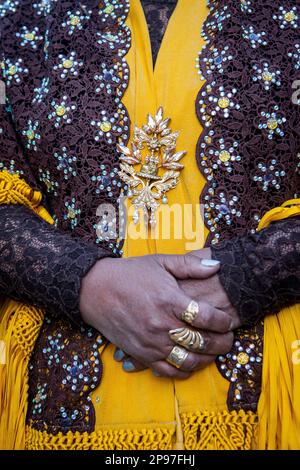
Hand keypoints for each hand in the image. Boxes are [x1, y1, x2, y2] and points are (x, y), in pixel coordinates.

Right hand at [80, 253, 232, 378]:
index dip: (224, 322)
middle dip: (222, 343)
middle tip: (229, 339)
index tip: (228, 321)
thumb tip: (218, 265)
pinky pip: (167, 371)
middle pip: (202, 342)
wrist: (96, 290)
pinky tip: (192, 364)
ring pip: (188, 361)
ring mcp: (151, 342)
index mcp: (169, 299)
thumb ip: (190, 264)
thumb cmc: (130, 273)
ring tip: (214, 353)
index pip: (207, 317)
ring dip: (206, 360)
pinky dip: (183, 371)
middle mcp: (161, 324)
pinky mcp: (141, 354)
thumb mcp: (160, 261)